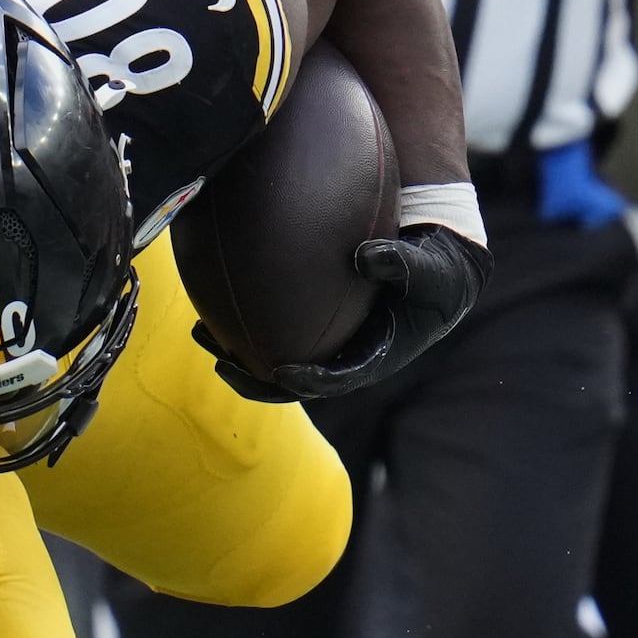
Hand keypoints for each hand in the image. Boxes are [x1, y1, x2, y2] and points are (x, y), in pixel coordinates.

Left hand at [213, 222, 490, 401]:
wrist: (438, 271)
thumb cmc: (435, 273)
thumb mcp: (428, 269)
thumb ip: (401, 263)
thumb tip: (363, 254)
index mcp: (373, 358)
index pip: (335, 381)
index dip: (308, 382)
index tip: (281, 372)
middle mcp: (344, 359)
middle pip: (291, 383)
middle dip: (254, 379)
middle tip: (221, 365)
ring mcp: (326, 345)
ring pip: (272, 359)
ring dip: (236, 353)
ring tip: (200, 332)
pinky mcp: (314, 327)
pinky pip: (273, 329)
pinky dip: (245, 320)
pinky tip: (213, 296)